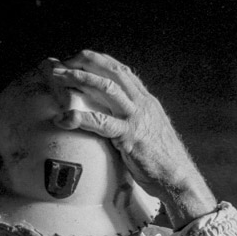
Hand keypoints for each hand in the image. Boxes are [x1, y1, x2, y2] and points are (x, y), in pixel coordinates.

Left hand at [45, 50, 217, 225]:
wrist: (178, 177)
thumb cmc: (161, 159)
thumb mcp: (149, 130)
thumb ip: (134, 119)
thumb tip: (115, 118)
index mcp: (146, 101)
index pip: (122, 70)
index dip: (99, 61)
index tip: (80, 58)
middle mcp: (142, 103)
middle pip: (113, 71)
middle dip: (86, 61)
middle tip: (63, 62)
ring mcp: (136, 119)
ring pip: (106, 88)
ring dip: (79, 78)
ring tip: (57, 76)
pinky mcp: (130, 137)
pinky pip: (101, 123)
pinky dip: (80, 118)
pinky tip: (63, 118)